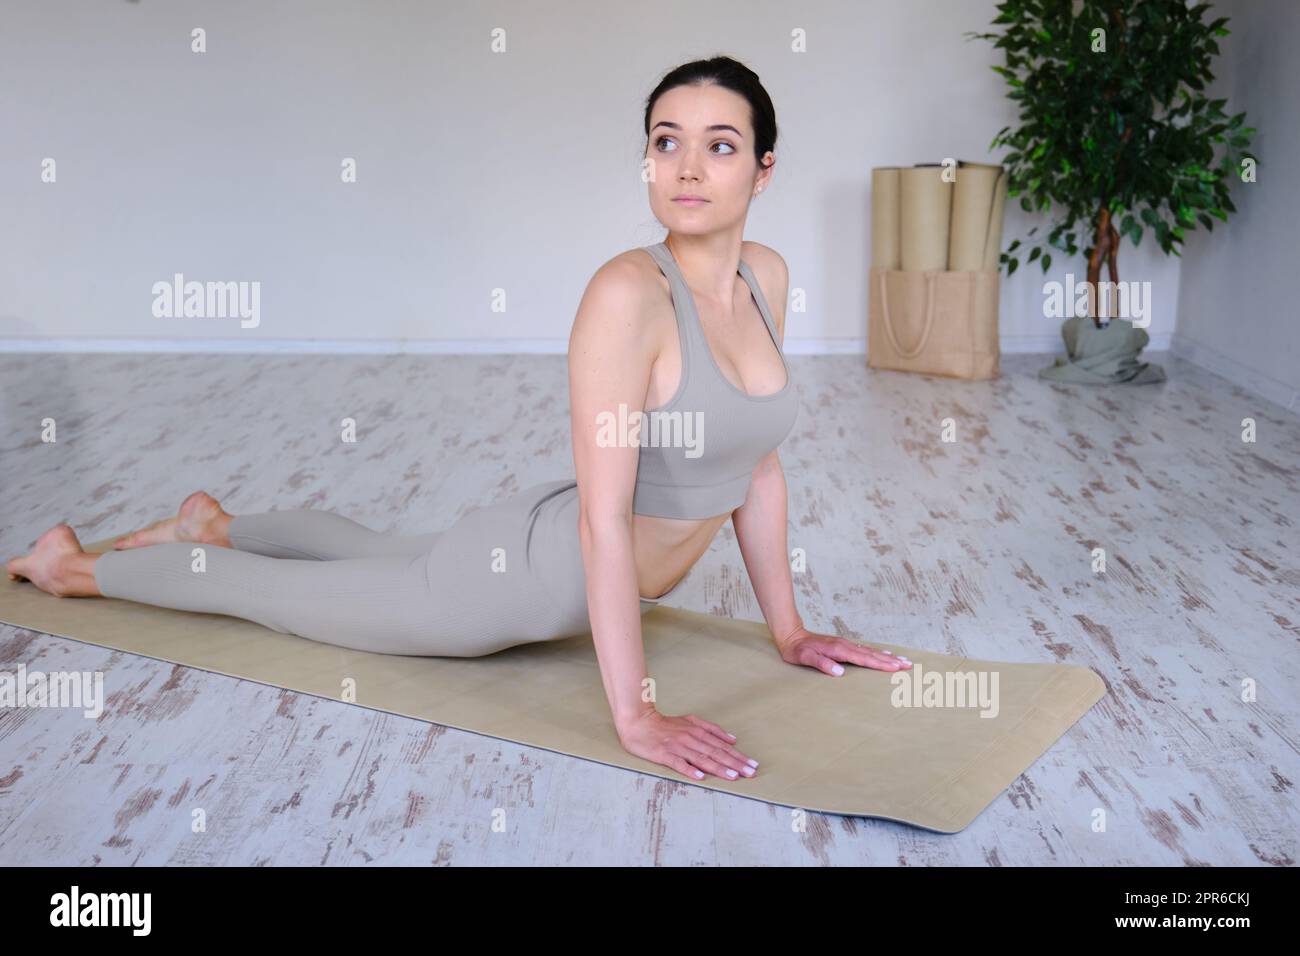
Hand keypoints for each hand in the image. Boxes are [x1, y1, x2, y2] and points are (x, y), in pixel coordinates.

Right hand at [617, 710, 758, 781]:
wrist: (639, 722)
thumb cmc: (665, 724)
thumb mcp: (690, 721)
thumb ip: (711, 729)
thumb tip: (732, 740)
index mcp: (697, 732)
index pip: (722, 747)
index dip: (738, 756)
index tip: (752, 765)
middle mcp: (690, 739)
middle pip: (716, 753)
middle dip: (735, 764)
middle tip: (750, 773)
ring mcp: (678, 747)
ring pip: (702, 759)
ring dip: (719, 768)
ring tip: (733, 776)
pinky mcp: (664, 755)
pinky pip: (679, 764)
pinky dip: (690, 770)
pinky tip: (700, 777)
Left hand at [775, 626, 912, 675]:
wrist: (791, 635)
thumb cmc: (797, 650)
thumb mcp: (805, 658)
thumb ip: (822, 664)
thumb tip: (839, 672)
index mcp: (839, 650)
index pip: (864, 659)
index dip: (880, 664)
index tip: (896, 668)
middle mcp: (846, 645)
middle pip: (872, 655)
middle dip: (891, 661)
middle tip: (908, 666)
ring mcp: (846, 644)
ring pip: (871, 652)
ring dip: (887, 657)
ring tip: (902, 661)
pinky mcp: (844, 645)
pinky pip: (865, 650)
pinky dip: (878, 653)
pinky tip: (885, 654)